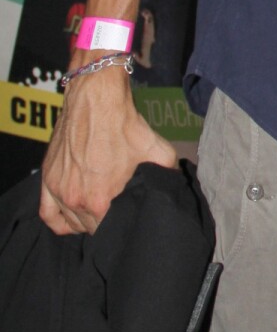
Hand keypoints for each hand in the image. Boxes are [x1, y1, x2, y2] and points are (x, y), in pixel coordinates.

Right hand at [40, 60, 176, 235]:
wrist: (97, 100)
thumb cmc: (125, 126)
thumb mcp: (159, 152)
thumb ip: (167, 176)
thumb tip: (173, 189)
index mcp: (101, 201)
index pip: (110, 231)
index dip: (121, 225)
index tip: (128, 217)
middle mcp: (77, 201)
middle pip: (91, 228)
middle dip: (106, 222)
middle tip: (117, 210)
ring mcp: (59, 191)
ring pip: (71, 222)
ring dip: (85, 220)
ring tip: (100, 210)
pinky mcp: (48, 180)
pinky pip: (48, 214)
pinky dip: (60, 219)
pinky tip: (73, 216)